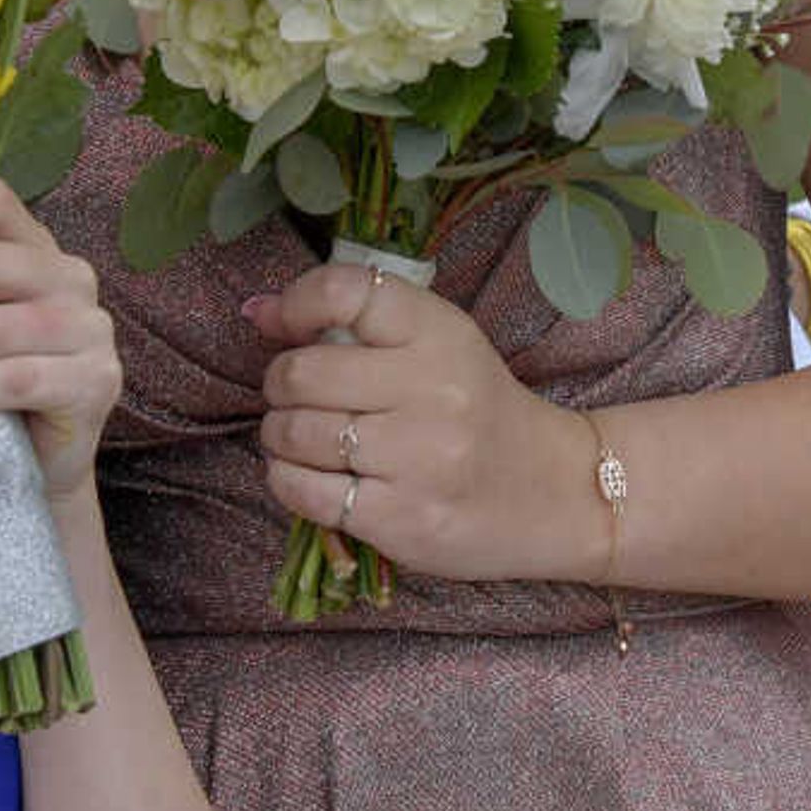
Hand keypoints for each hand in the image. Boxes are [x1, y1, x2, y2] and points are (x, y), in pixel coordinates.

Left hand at [246, 258, 597, 583]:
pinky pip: (304, 492)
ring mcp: (417, 459)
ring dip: (278, 435)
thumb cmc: (481, 410)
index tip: (282, 323)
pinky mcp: (401, 519)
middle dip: (280, 383)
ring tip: (299, 436)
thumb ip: (357, 321)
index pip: (345, 291)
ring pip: (295, 434)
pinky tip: (306, 475)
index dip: (294, 302)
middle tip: (295, 394)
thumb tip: (254, 310)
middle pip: (303, 371)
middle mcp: (431, 391)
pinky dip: (287, 480)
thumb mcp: (440, 345)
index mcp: (441, 333)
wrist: (555, 493)